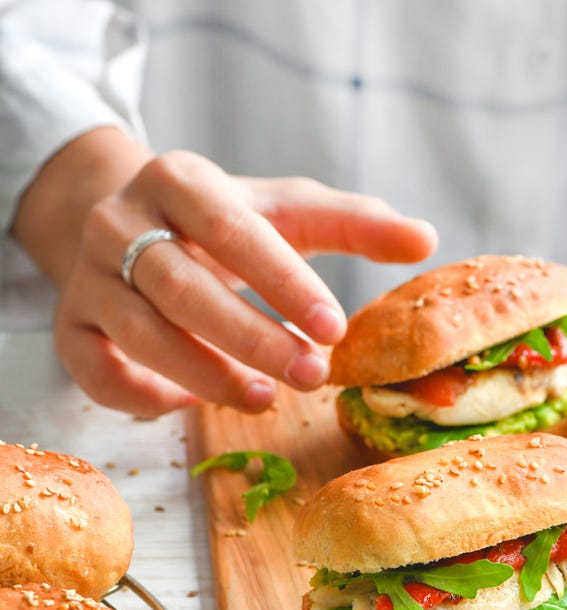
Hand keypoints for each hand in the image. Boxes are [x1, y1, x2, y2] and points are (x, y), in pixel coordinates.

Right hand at [13, 130, 437, 416]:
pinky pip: (95, 372)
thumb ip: (355, 223)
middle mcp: (122, 224)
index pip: (233, 231)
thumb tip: (426, 239)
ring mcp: (89, 277)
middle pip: (181, 288)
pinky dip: (142, 396)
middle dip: (250, 339)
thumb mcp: (289, 211)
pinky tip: (192, 402)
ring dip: (205, 375)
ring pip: (139, 334)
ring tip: (263, 399)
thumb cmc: (226, 223)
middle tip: (310, 378)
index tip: (335, 330)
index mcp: (181, 182)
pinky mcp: (73, 326)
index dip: (283, 283)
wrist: (134, 221)